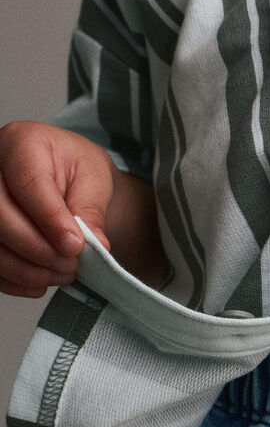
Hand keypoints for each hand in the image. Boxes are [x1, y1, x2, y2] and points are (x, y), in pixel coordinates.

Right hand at [0, 120, 113, 298]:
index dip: (50, 219)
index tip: (75, 246)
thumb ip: (91, 210)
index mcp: (22, 143)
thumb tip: (96, 245)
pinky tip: (41, 283)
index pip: (27, 183)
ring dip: (27, 268)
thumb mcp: (94, 180)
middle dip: (37, 248)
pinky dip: (15, 280)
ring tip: (64, 274)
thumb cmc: (78, 172)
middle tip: (72, 264)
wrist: (67, 180)